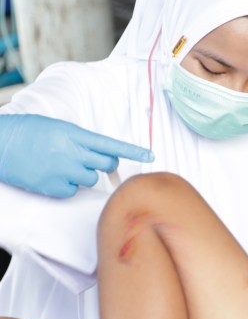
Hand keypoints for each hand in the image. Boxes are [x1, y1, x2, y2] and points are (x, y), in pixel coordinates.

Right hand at [0, 114, 153, 197]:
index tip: (150, 154)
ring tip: (63, 165)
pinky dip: (68, 186)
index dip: (132, 150)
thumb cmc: (26, 133)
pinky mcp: (52, 186)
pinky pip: (73, 190)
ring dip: (83, 174)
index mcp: (73, 134)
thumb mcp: (56, 127)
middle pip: (106, 163)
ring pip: (91, 178)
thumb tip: (98, 152)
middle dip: (104, 162)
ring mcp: (62, 170)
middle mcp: (70, 152)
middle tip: (89, 159)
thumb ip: (79, 139)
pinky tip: (53, 176)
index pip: (109, 144)